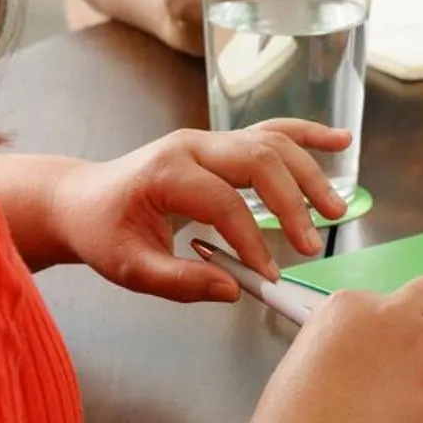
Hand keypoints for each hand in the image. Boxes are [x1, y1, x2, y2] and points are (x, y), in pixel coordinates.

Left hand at [48, 120, 350, 299]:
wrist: (83, 199)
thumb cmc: (102, 232)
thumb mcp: (128, 267)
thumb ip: (179, 281)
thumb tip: (232, 291)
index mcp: (166, 172)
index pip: (222, 202)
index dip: (251, 239)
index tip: (268, 275)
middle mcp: (193, 145)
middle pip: (258, 160)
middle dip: (292, 202)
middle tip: (310, 244)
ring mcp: (210, 139)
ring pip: (272, 143)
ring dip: (309, 173)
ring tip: (335, 209)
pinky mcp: (223, 143)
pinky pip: (271, 131)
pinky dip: (306, 135)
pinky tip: (340, 140)